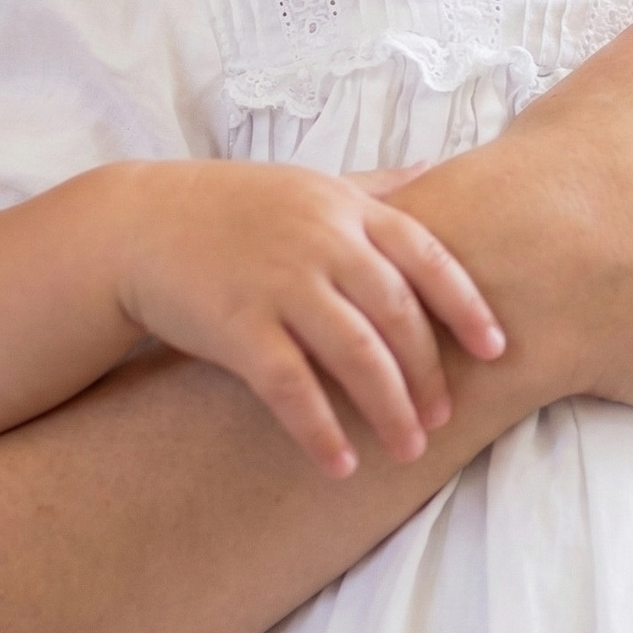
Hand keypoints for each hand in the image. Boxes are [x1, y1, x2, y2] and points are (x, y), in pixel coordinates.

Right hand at [112, 161, 504, 475]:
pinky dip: (320, 428)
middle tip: (446, 419)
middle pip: (399, 315)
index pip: (428, 258)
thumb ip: (379, 184)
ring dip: (389, 408)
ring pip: (356, 354)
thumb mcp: (313, 185)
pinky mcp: (236, 324)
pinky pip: (290, 387)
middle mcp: (322, 242)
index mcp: (348, 210)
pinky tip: (341, 464)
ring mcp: (279, 282)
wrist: (134, 224)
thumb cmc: (235, 208)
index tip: (497, 350)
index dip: (467, 307)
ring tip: (409, 451)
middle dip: (429, 373)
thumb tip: (442, 167)